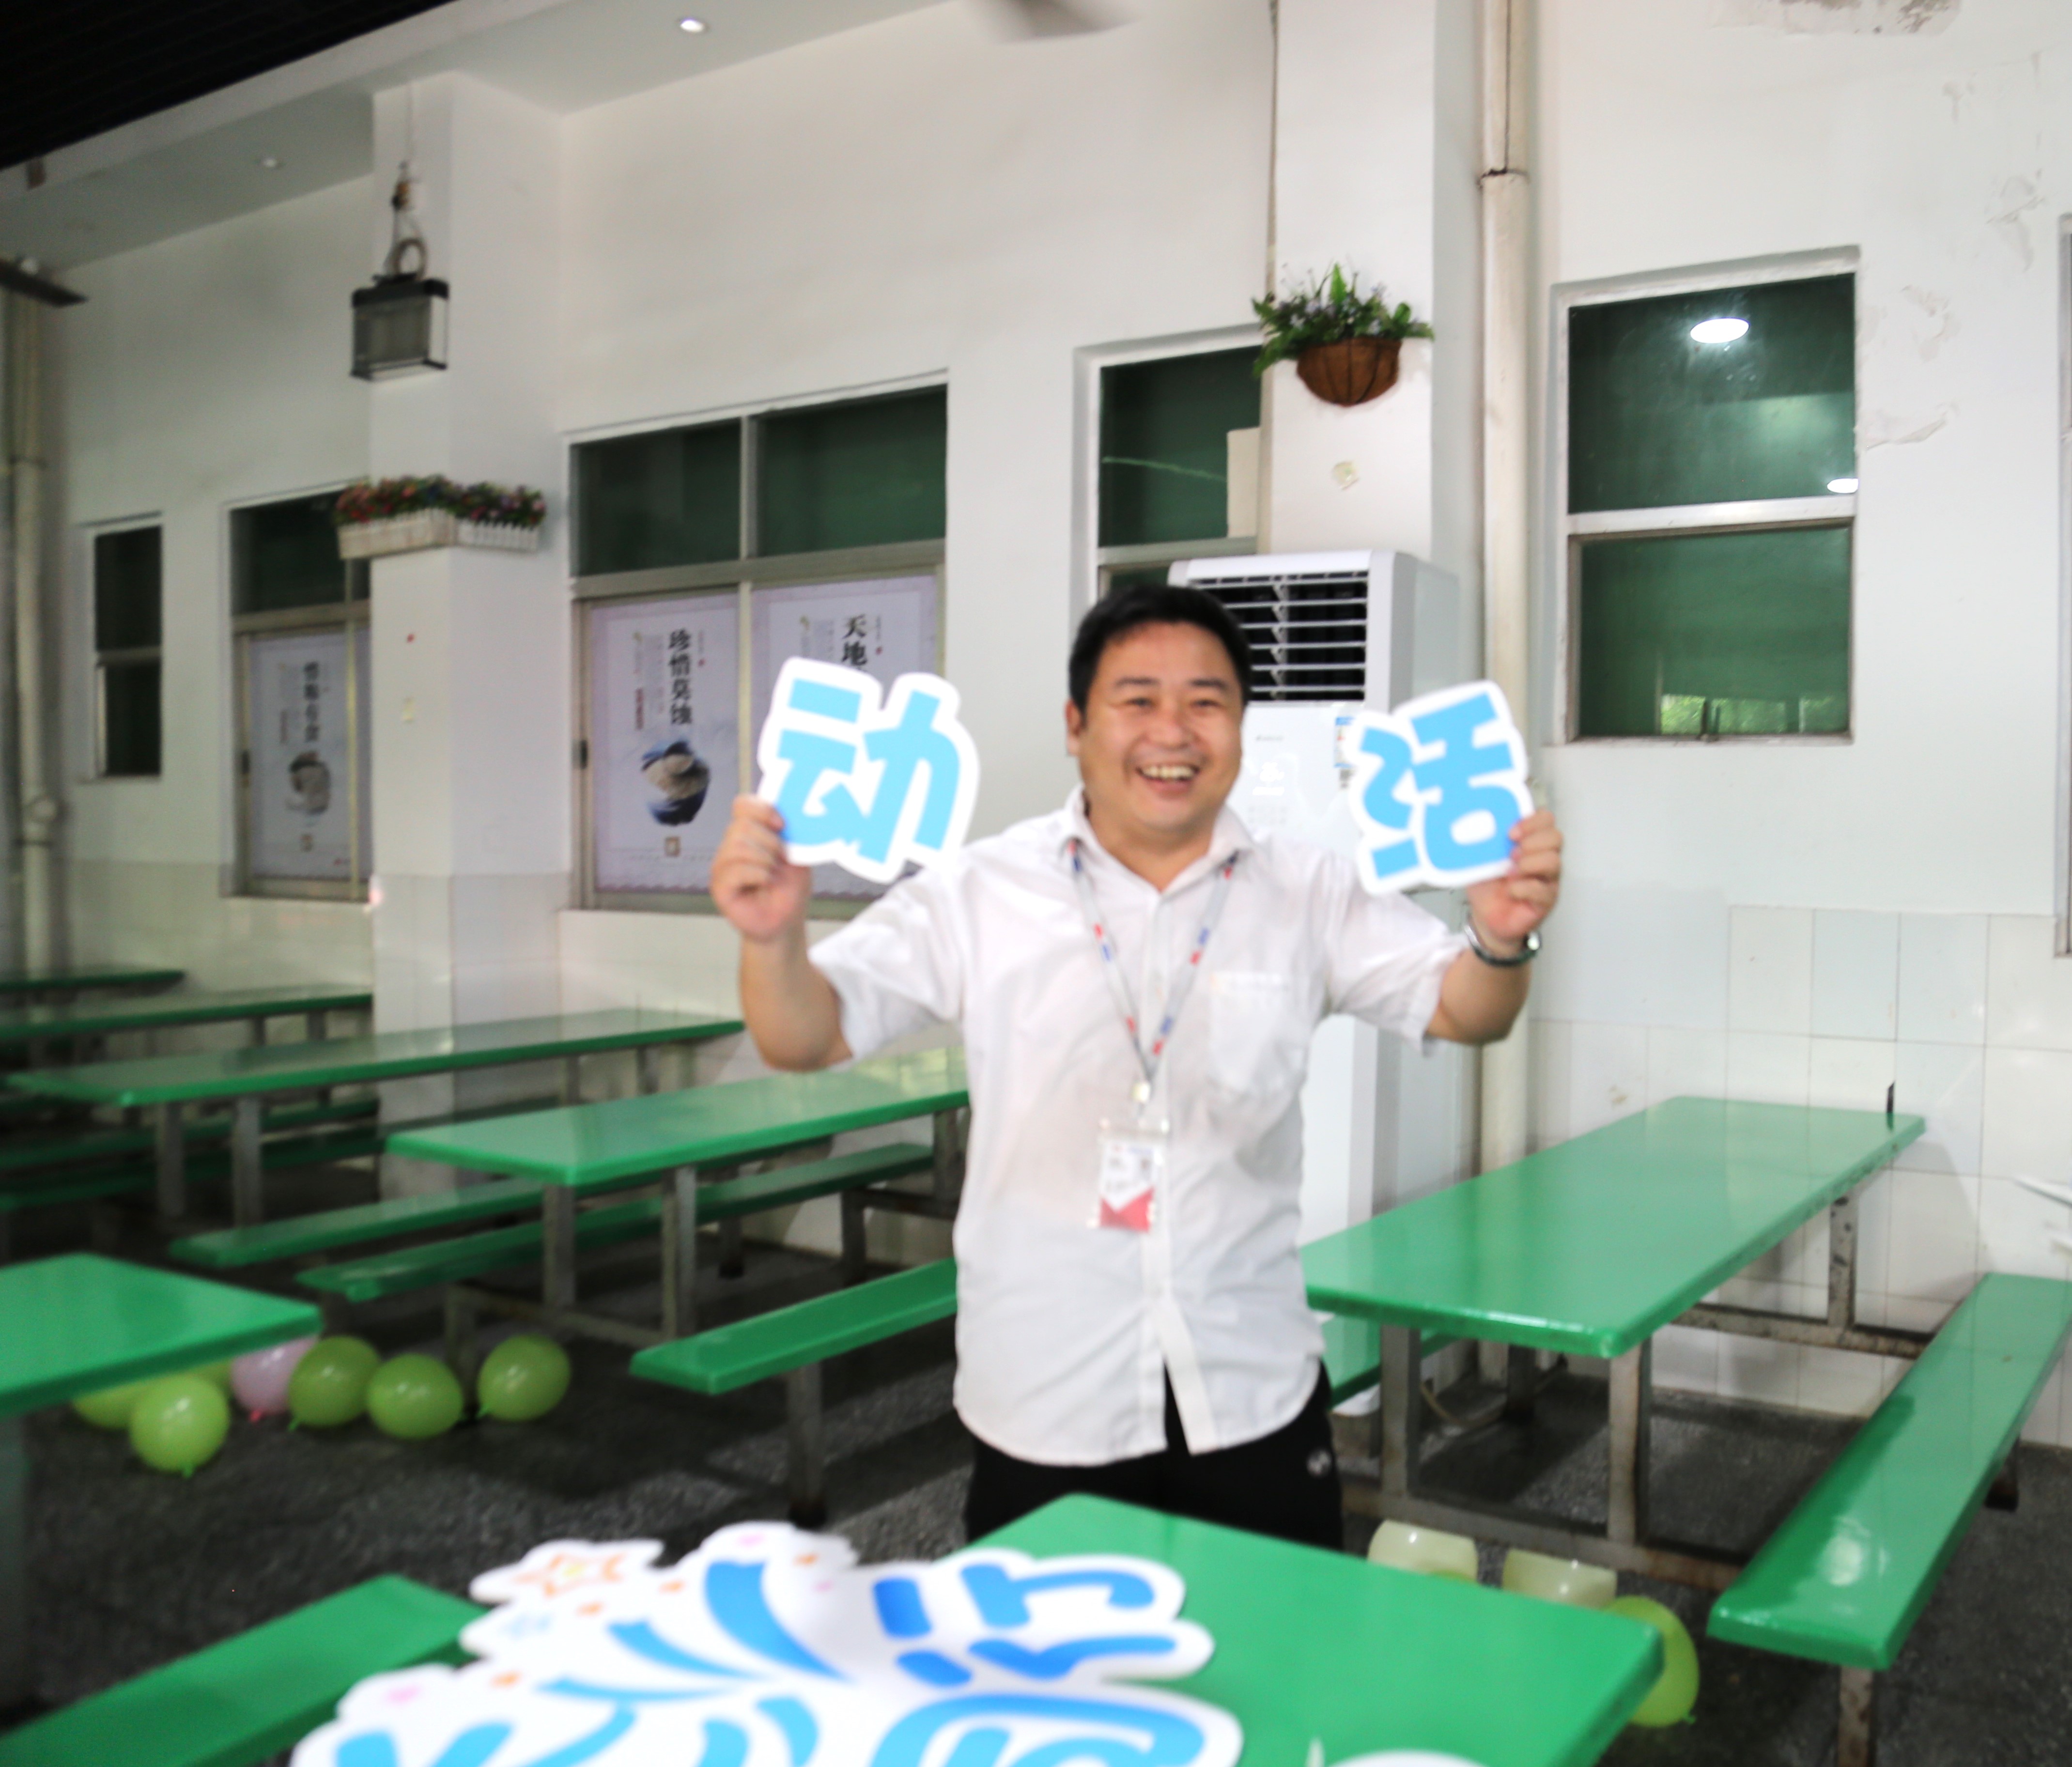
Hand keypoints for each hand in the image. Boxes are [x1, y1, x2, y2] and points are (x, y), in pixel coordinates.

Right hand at [711, 796, 813, 944]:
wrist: (787, 920)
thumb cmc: (790, 887)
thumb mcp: (796, 855)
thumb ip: (790, 833)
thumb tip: (786, 814)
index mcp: (749, 832)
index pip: (742, 805)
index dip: (762, 809)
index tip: (782, 825)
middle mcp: (731, 846)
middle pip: (741, 825)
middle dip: (769, 841)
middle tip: (781, 861)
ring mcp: (722, 866)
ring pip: (737, 846)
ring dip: (764, 859)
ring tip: (773, 874)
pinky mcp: (720, 887)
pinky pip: (734, 870)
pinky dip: (757, 874)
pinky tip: (766, 882)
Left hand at [1463, 808, 1561, 953]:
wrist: (1485, 917)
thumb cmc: (1488, 886)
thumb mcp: (1480, 858)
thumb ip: (1483, 841)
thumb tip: (1475, 823)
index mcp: (1530, 841)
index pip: (1545, 819)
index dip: (1531, 821)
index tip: (1510, 833)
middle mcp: (1543, 858)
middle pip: (1555, 837)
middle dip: (1531, 841)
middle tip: (1511, 853)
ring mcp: (1547, 879)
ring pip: (1553, 861)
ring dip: (1529, 863)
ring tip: (1511, 871)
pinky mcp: (1546, 900)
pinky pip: (1543, 890)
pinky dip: (1523, 887)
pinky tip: (1511, 890)